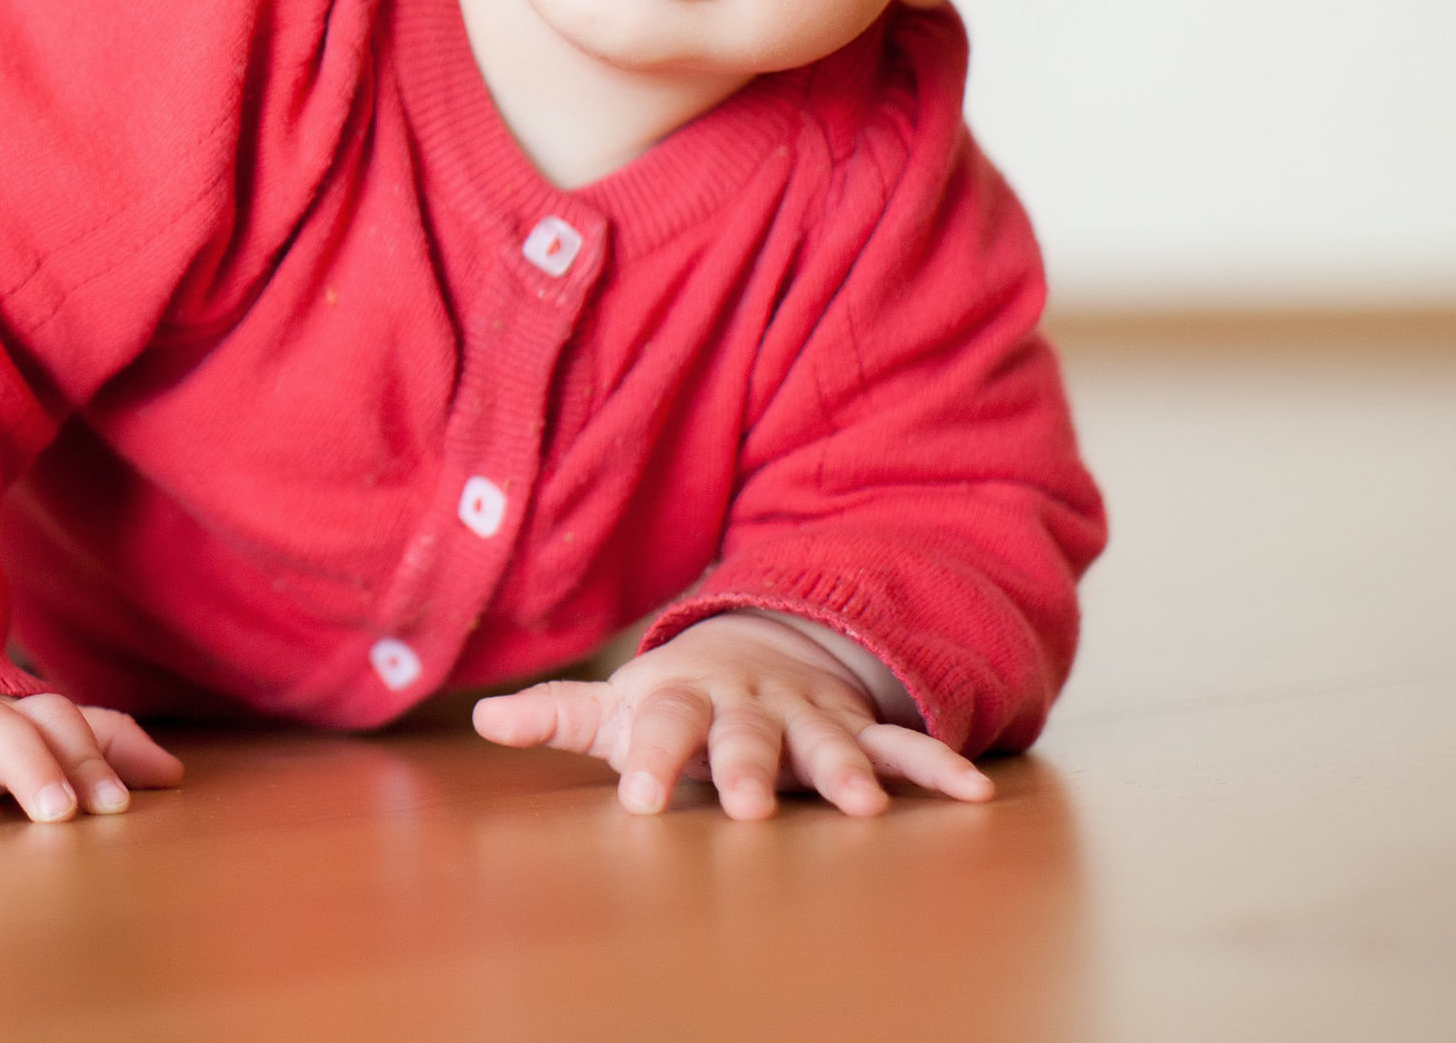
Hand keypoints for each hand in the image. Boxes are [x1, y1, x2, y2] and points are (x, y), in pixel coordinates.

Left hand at [470, 611, 993, 818]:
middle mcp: (748, 708)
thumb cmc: (676, 697)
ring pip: (829, 744)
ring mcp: (808, 717)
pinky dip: (937, 768)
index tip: (642, 800)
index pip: (661, 729)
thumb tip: (481, 719)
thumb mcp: (615, 704)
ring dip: (848, 773)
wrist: (756, 647)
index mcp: (683, 701)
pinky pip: (902, 746)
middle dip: (747, 770)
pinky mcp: (857, 729)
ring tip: (868, 808)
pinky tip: (974, 795)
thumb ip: (556, 716)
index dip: (651, 761)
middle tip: (750, 809)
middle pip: (745, 738)